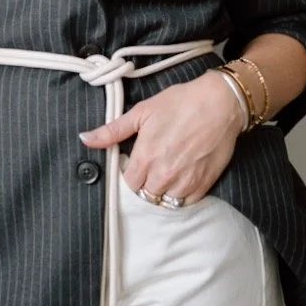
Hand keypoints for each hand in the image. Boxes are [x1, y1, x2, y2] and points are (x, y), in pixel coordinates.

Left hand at [78, 70, 245, 204]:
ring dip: (163, 190)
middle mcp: (163, 175)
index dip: (130, 173)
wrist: (220, 103)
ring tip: (167, 172)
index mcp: (145, 157)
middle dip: (146, 182)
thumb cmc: (180, 103)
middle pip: (145, 194)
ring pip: (165, 201)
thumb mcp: (142, 111)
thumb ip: (112, 130)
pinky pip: (186, 202)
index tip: (137, 163)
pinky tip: (182, 178)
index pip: (128, 184)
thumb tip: (85, 138)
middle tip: (153, 166)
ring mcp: (184, 182)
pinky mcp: (203, 184)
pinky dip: (181, 194)